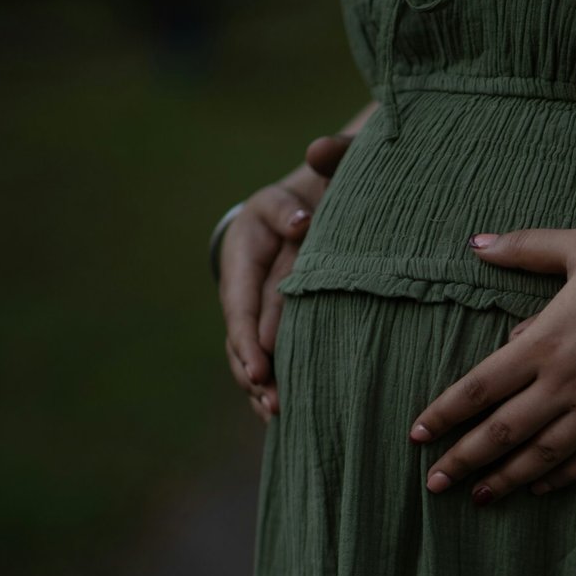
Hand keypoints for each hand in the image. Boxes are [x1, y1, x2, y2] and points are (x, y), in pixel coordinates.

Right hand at [216, 134, 352, 421]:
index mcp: (250, 239)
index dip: (249, 330)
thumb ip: (332, 158)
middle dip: (254, 364)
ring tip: (276, 412)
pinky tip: (284, 416)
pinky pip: (268, 352)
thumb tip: (314, 166)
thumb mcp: (329, 166)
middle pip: (244, 326)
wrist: (325, 194)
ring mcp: (258, 297)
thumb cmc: (330, 179)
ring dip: (260, 381)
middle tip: (269, 396)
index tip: (260, 361)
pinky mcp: (274, 316)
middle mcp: (247, 272)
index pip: (244, 293)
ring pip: (250, 345)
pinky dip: (273, 381)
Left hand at [408, 229, 575, 503]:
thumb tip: (478, 243)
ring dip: (505, 479)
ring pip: (541, 455)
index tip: (417, 435)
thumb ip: (526, 248)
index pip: (477, 387)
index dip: (444, 414)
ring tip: (479, 496)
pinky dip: (561, 477)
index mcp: (545, 342)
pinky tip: (541, 488)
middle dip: (462, 460)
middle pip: (500, 432)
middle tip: (434, 484)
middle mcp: (565, 383)